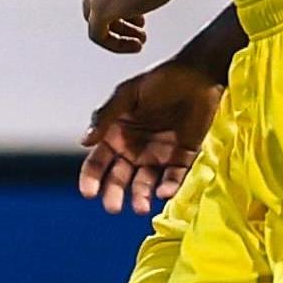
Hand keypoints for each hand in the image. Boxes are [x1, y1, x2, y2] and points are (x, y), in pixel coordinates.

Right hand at [77, 61, 219, 214]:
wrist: (198, 75)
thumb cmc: (160, 80)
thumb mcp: (127, 94)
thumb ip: (106, 116)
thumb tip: (85, 141)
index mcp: (116, 134)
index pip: (99, 161)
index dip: (91, 178)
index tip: (88, 193)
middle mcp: (135, 149)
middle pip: (120, 178)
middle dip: (115, 193)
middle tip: (112, 207)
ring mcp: (159, 155)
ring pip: (146, 182)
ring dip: (141, 196)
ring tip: (141, 207)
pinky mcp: (183, 157)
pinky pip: (175, 176)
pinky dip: (170, 186)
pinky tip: (164, 192)